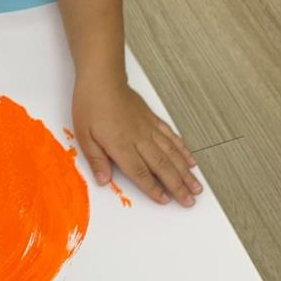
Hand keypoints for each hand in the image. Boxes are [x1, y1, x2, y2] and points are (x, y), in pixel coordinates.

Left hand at [72, 78, 200, 206]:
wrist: (102, 79)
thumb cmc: (90, 105)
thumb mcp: (83, 134)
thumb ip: (96, 159)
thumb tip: (104, 181)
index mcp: (121, 145)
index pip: (140, 172)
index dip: (153, 188)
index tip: (165, 201)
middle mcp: (139, 138)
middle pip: (162, 166)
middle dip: (177, 186)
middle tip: (190, 202)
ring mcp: (149, 128)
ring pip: (172, 153)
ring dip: (185, 172)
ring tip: (197, 187)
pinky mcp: (153, 119)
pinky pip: (172, 137)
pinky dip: (183, 150)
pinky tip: (191, 161)